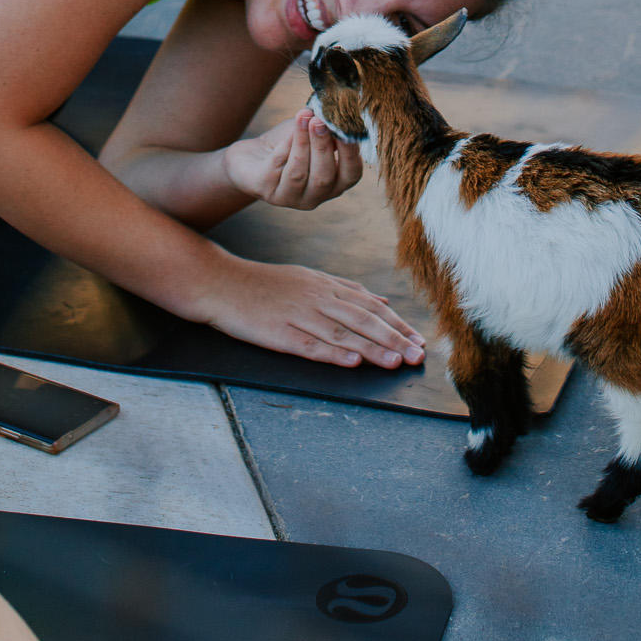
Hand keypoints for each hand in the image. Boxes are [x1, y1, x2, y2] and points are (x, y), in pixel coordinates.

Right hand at [199, 252, 426, 369]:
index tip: (419, 339)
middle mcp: (317, 297)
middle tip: (417, 355)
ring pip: (343, 332)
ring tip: (396, 361)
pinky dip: (333, 353)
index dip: (396, 323)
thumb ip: (346, 290)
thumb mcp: (309, 279)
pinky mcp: (280, 333)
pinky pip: (311, 344)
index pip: (370, 305)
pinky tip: (352, 361)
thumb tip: (381, 300)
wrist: (221, 283)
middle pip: (362, 318)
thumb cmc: (265, 284)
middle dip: (394, 337)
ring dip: (372, 348)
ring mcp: (299, 315)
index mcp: (326, 285)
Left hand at [224, 108, 362, 211]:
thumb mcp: (311, 134)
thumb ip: (326, 128)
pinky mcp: (267, 191)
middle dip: (322, 146)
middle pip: (324, 177)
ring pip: (299, 173)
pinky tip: (288, 129)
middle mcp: (315, 196)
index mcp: (335, 183)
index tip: (346, 127)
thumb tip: (336, 113)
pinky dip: (284, 145)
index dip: (351, 152)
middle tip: (319, 121)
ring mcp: (290, 197)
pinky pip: (276, 167)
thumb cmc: (288, 143)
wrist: (253, 156)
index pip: (351, 174)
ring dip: (302, 143)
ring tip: (304, 117)